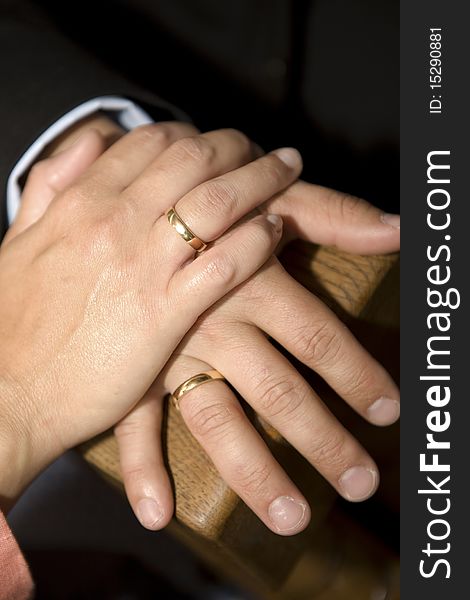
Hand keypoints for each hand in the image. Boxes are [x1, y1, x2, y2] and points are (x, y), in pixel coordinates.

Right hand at [0, 123, 301, 510]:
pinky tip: (273, 232)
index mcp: (81, 203)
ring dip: (261, 180)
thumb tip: (88, 141)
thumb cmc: (14, 323)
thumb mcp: (18, 241)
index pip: (151, 142)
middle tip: (267, 152)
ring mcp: (143, 266)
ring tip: (288, 173)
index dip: (194, 133)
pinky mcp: (164, 315)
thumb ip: (50, 185)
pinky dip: (255, 241)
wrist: (9, 394)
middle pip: (194, 159)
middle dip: (239, 147)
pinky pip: (224, 264)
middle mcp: (115, 222)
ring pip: (217, 202)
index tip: (218, 143)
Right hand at [116, 177, 399, 533]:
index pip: (316, 335)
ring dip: (252, 469)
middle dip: (322, 439)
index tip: (387, 411)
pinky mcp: (133, 365)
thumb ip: (334, 214)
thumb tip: (398, 231)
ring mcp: (170, 349)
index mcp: (253, 280)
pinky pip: (133, 419)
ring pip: (216, 417)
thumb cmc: (215, 202)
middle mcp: (215, 320)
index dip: (356, 373)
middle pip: (277, 389)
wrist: (135, 196)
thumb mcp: (272, 197)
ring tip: (289, 517)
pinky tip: (157, 512)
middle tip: (359, 482)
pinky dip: (141, 465)